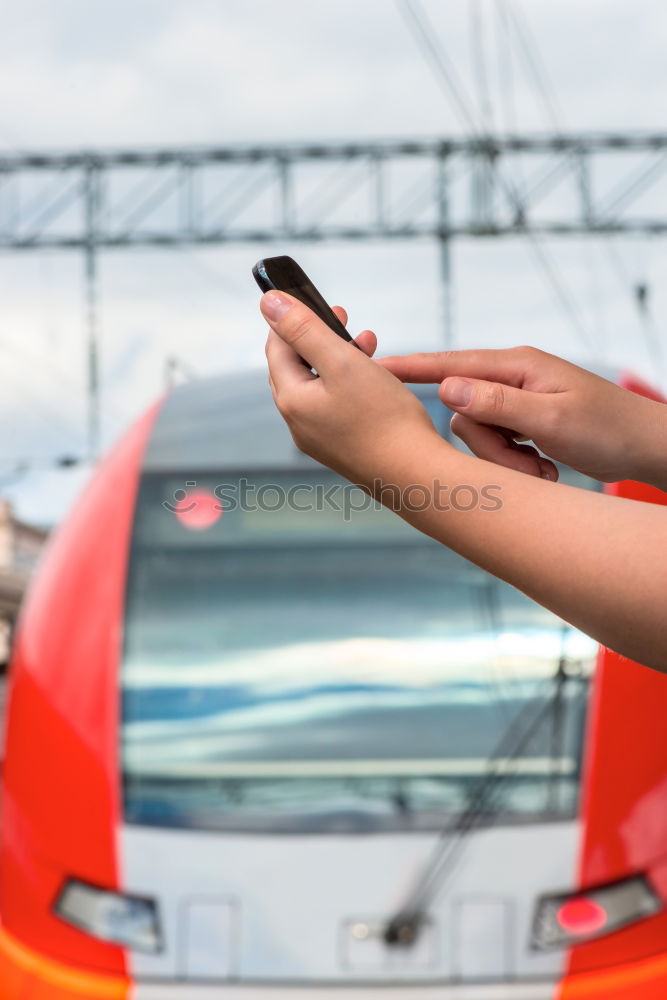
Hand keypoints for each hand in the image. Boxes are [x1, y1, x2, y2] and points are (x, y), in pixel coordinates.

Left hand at [263, 292, 440, 486]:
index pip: (277, 349)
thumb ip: (304, 329)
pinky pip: (336, 405)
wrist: (416, 474)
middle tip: (342, 316)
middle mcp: (299, 423)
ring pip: (319, 385)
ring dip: (339, 358)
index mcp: (291, 401)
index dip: (292, 319)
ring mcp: (320, 438)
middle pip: (296, 367)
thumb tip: (269, 302)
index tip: (312, 299)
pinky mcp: (341, 447)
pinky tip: (375, 377)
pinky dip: (350, 383)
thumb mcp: (342, 361)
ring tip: (368, 343)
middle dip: (318, 337)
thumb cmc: (383, 418)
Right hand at [378, 346, 666, 486]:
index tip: (371, 367)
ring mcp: (517, 401)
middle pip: (462, 413)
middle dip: (487, 448)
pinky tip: (545, 469)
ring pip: (478, 435)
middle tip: (527, 466)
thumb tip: (446, 388)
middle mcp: (512, 378)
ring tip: (543, 470)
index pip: (449, 364)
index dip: (409, 368)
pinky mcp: (523, 422)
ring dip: (505, 462)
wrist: (646, 446)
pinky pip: (497, 445)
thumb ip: (496, 404)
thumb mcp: (550, 419)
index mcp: (516, 367)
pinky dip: (516, 464)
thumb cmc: (608, 428)